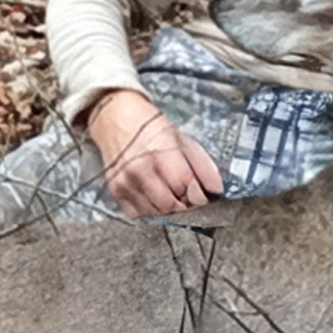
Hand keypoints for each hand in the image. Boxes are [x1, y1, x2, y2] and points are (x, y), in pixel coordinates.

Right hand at [86, 89, 222, 218]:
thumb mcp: (182, 139)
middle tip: (186, 197)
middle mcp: (142, 168)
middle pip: (171, 205)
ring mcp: (126, 181)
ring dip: (167, 209)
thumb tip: (216, 191)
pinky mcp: (115, 189)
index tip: (201, 195)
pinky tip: (152, 196)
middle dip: (183, 204)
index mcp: (163, 152)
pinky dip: (149, 210)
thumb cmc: (150, 127)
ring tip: (170, 194)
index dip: (198, 195)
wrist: (115, 118)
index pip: (187, 187)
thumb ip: (202, 165)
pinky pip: (137, 214)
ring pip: (155, 213)